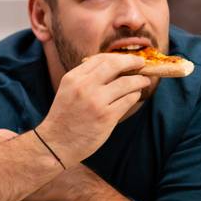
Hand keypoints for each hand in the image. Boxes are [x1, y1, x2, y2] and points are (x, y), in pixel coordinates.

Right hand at [36, 52, 150, 167]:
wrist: (56, 143)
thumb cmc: (65, 117)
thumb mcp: (68, 90)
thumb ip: (86, 78)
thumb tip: (114, 66)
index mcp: (73, 78)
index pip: (100, 58)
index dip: (118, 56)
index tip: (128, 59)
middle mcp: (84, 87)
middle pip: (115, 64)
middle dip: (132, 61)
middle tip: (142, 63)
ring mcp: (96, 102)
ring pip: (126, 82)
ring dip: (139, 80)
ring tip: (144, 81)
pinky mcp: (106, 117)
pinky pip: (128, 100)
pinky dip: (135, 95)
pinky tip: (135, 95)